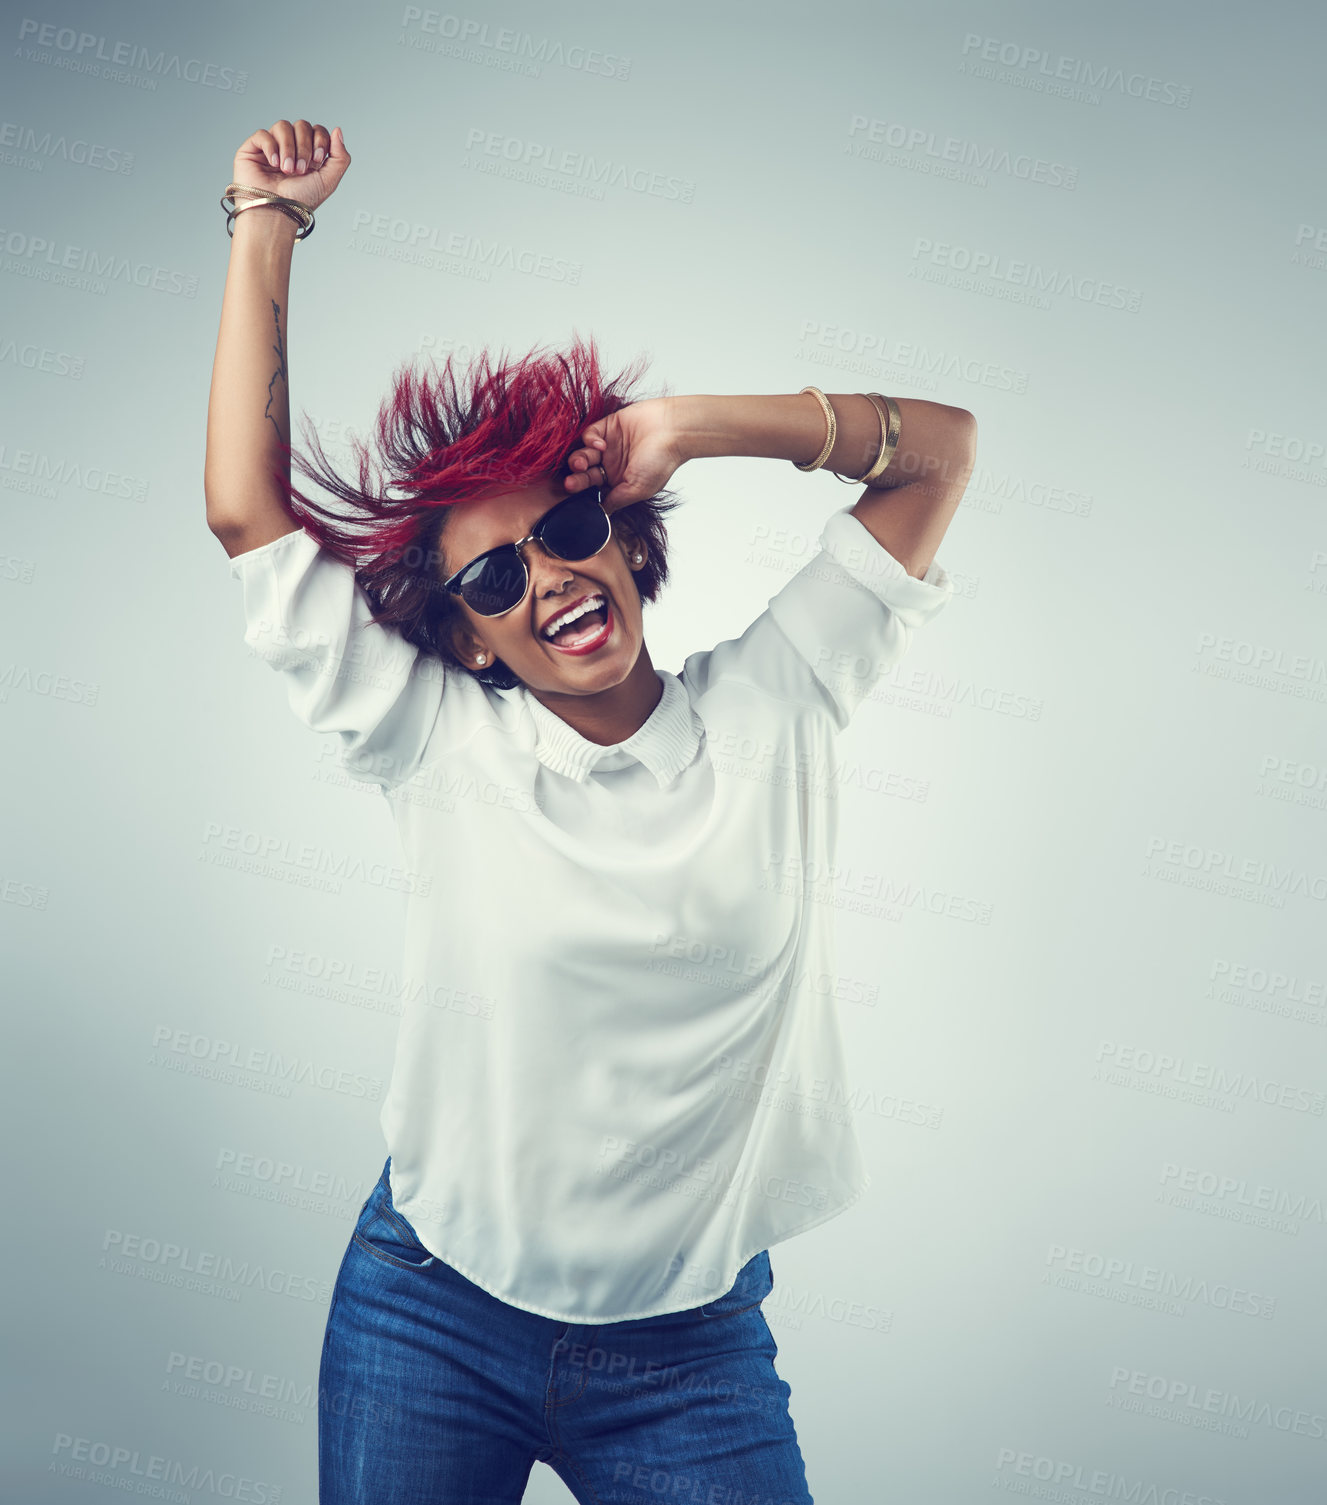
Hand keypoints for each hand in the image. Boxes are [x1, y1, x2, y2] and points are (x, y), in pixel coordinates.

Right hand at [231, 119, 350, 212]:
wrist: (277, 212)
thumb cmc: (301, 201)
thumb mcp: (329, 181)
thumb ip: (340, 157)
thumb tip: (338, 130)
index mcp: (309, 154)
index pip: (317, 130)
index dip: (320, 140)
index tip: (317, 161)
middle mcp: (291, 148)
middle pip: (302, 125)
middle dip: (304, 146)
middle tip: (300, 170)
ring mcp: (272, 147)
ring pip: (283, 126)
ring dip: (289, 148)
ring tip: (287, 170)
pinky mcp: (253, 149)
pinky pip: (263, 134)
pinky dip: (271, 147)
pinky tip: (274, 164)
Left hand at [562, 397, 685, 511]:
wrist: (673, 430)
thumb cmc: (662, 461)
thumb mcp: (639, 489)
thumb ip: (617, 500)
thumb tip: (601, 513)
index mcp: (619, 483)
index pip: (594, 492)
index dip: (584, 495)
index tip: (576, 499)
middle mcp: (611, 466)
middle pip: (585, 475)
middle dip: (577, 480)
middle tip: (570, 483)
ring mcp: (608, 447)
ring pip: (583, 455)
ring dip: (578, 460)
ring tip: (582, 463)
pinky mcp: (606, 427)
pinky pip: (589, 435)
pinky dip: (589, 440)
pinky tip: (601, 444)